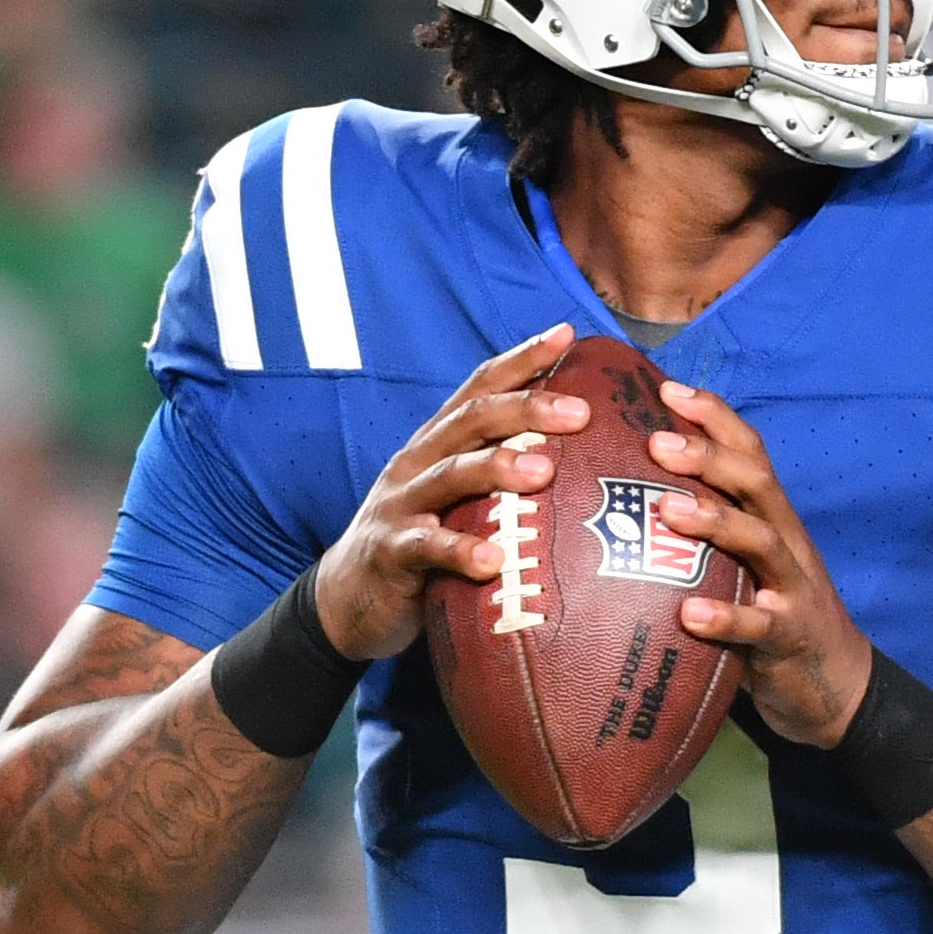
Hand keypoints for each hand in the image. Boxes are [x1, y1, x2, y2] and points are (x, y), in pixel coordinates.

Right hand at [309, 325, 588, 659]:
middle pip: (472, 420)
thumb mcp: (462, 499)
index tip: (568, 334)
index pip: (482, 388)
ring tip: (545, 471)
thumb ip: (502, 473)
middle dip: (527, 408)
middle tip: (581, 412)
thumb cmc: (427, 542)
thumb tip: (579, 456)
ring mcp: (401, 504)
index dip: (523, 358)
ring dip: (498, 468)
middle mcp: (419, 462)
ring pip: (451, 475)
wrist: (351, 600)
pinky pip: (426, 547)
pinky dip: (459, 550)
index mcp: (440, 442)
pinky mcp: (390, 552)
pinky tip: (493, 560)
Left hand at [644, 381, 874, 747]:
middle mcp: (785, 542)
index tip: (666, 389)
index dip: (714, 417)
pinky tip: (689, 614)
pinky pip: (759, 626)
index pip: (749, 453)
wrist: (837, 686)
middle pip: (756, 483)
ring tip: (667, 511)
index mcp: (771, 518)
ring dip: (715, 521)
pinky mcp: (789, 638)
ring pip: (760, 542)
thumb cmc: (772, 614)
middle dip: (707, 457)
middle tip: (656, 442)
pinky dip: (726, 618)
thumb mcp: (744, 565)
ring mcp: (791, 588)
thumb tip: (627, 501)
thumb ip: (704, 535)